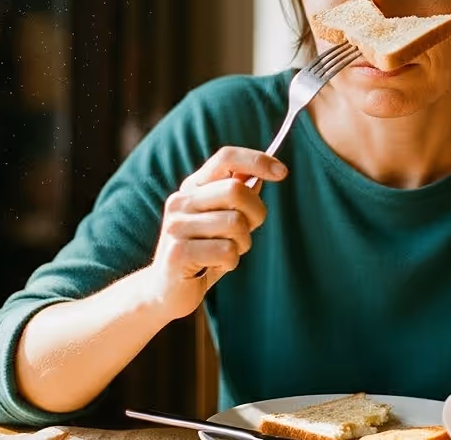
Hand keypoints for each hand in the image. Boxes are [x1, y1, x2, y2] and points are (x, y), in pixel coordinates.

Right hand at [145, 147, 287, 318]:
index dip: (257, 161)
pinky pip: (227, 251)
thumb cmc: (203, 252)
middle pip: (236, 189)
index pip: (226, 158)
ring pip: (235, 223)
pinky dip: (231, 262)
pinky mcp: (178, 254)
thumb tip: (260, 176)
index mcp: (192, 187)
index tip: (282, 172)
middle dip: (256, 212)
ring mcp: (176, 226)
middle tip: (249, 230)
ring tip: (226, 251)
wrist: (168, 291)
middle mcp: (180, 201)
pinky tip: (214, 266)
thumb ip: (238, 197)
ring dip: (242, 243)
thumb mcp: (222, 220)